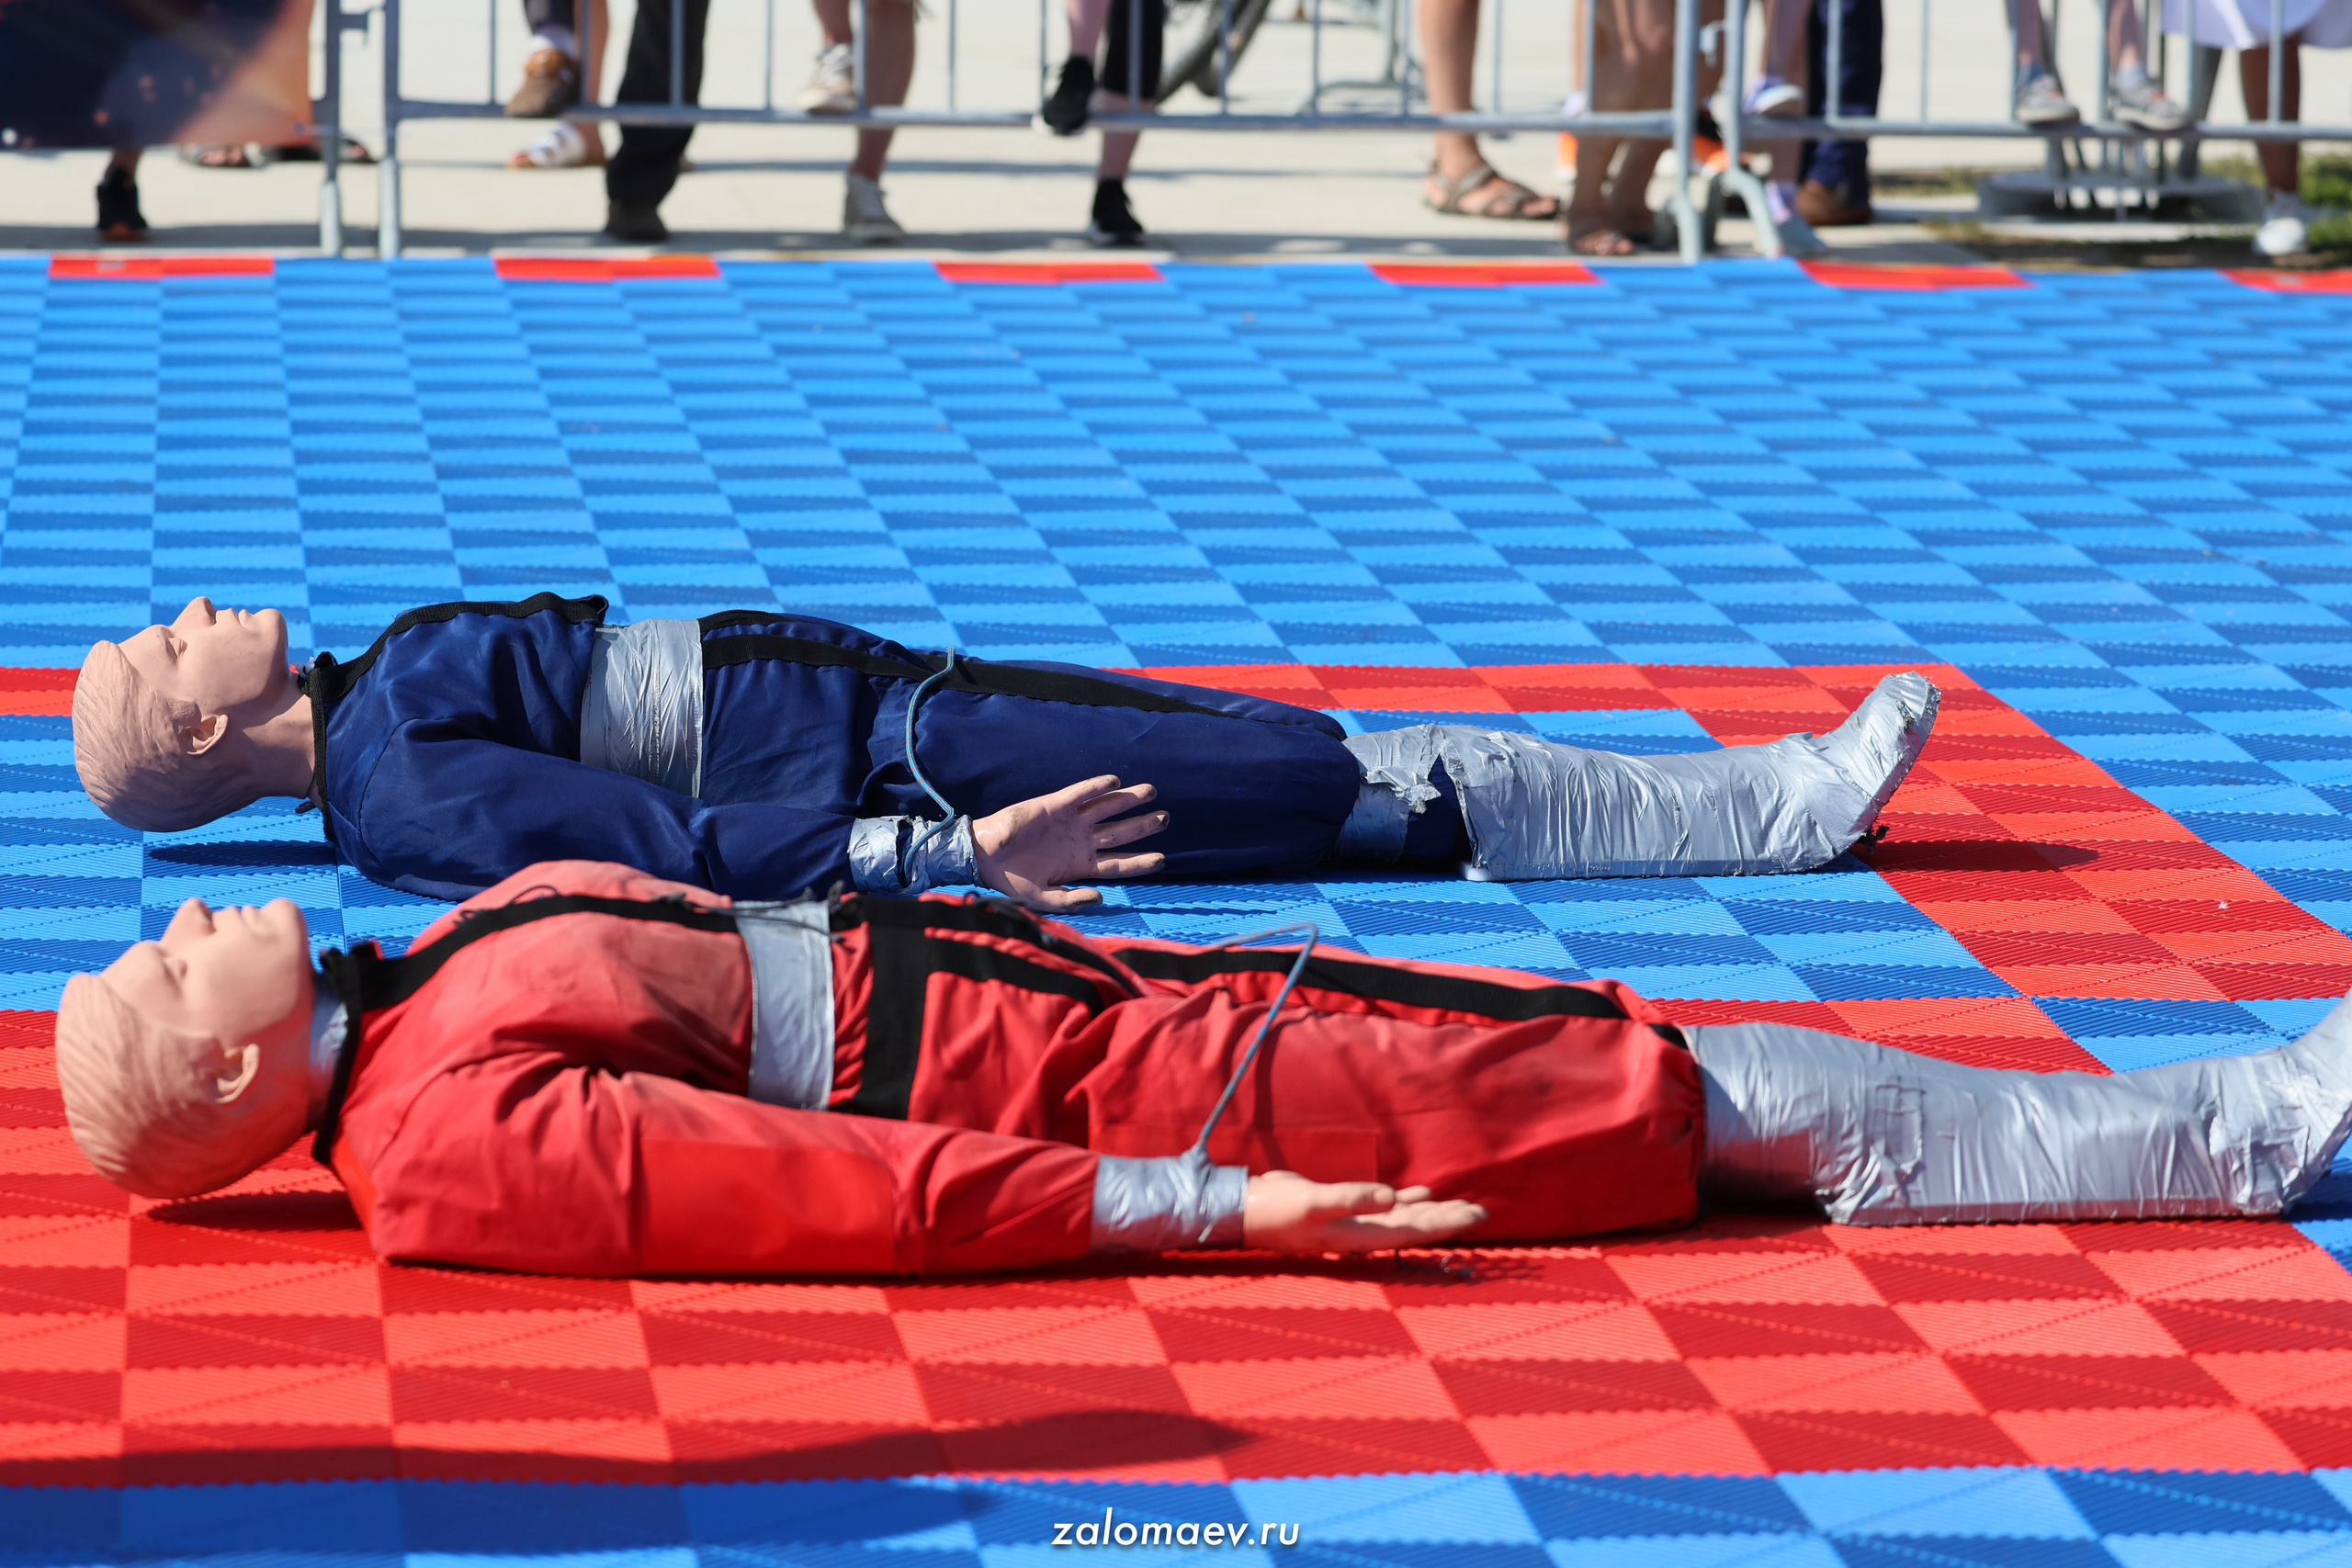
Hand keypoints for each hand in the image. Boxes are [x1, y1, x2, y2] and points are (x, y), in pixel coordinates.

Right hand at [972, 774, 1167, 910]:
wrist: (984, 857)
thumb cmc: (1012, 880)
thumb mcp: (1042, 899)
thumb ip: (1070, 901)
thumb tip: (1100, 898)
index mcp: (1080, 865)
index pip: (1118, 864)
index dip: (1140, 862)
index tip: (1162, 859)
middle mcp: (1081, 842)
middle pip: (1120, 833)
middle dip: (1142, 825)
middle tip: (1166, 818)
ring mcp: (1070, 822)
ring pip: (1106, 809)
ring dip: (1128, 800)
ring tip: (1151, 792)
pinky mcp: (1054, 805)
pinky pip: (1080, 794)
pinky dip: (1097, 787)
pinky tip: (1115, 781)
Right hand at [1243, 1169, 1487, 1254]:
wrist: (1246, 1209)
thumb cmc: (1277, 1211)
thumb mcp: (1313, 1202)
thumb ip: (1352, 1198)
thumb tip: (1393, 1197)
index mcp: (1362, 1236)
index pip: (1416, 1231)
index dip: (1447, 1223)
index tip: (1476, 1214)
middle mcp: (1365, 1233)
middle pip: (1418, 1227)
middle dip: (1449, 1219)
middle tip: (1483, 1210)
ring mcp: (1356, 1222)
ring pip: (1405, 1217)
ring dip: (1433, 1211)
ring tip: (1463, 1205)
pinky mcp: (1346, 1208)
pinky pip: (1386, 1206)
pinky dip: (1408, 1200)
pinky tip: (1423, 1192)